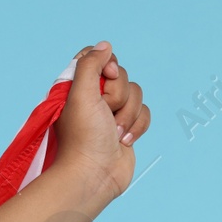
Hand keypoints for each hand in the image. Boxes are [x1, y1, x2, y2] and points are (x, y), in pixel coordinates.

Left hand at [49, 41, 150, 204]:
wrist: (93, 175)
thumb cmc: (83, 137)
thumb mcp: (80, 94)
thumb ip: (90, 65)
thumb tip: (105, 46)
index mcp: (76, 89)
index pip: (96, 59)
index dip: (107, 64)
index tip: (106, 76)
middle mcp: (93, 99)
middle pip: (121, 76)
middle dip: (118, 95)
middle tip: (103, 114)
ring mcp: (111, 114)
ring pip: (136, 94)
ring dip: (127, 114)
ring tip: (111, 132)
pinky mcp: (126, 127)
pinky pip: (145, 113)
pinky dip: (137, 126)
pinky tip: (122, 142)